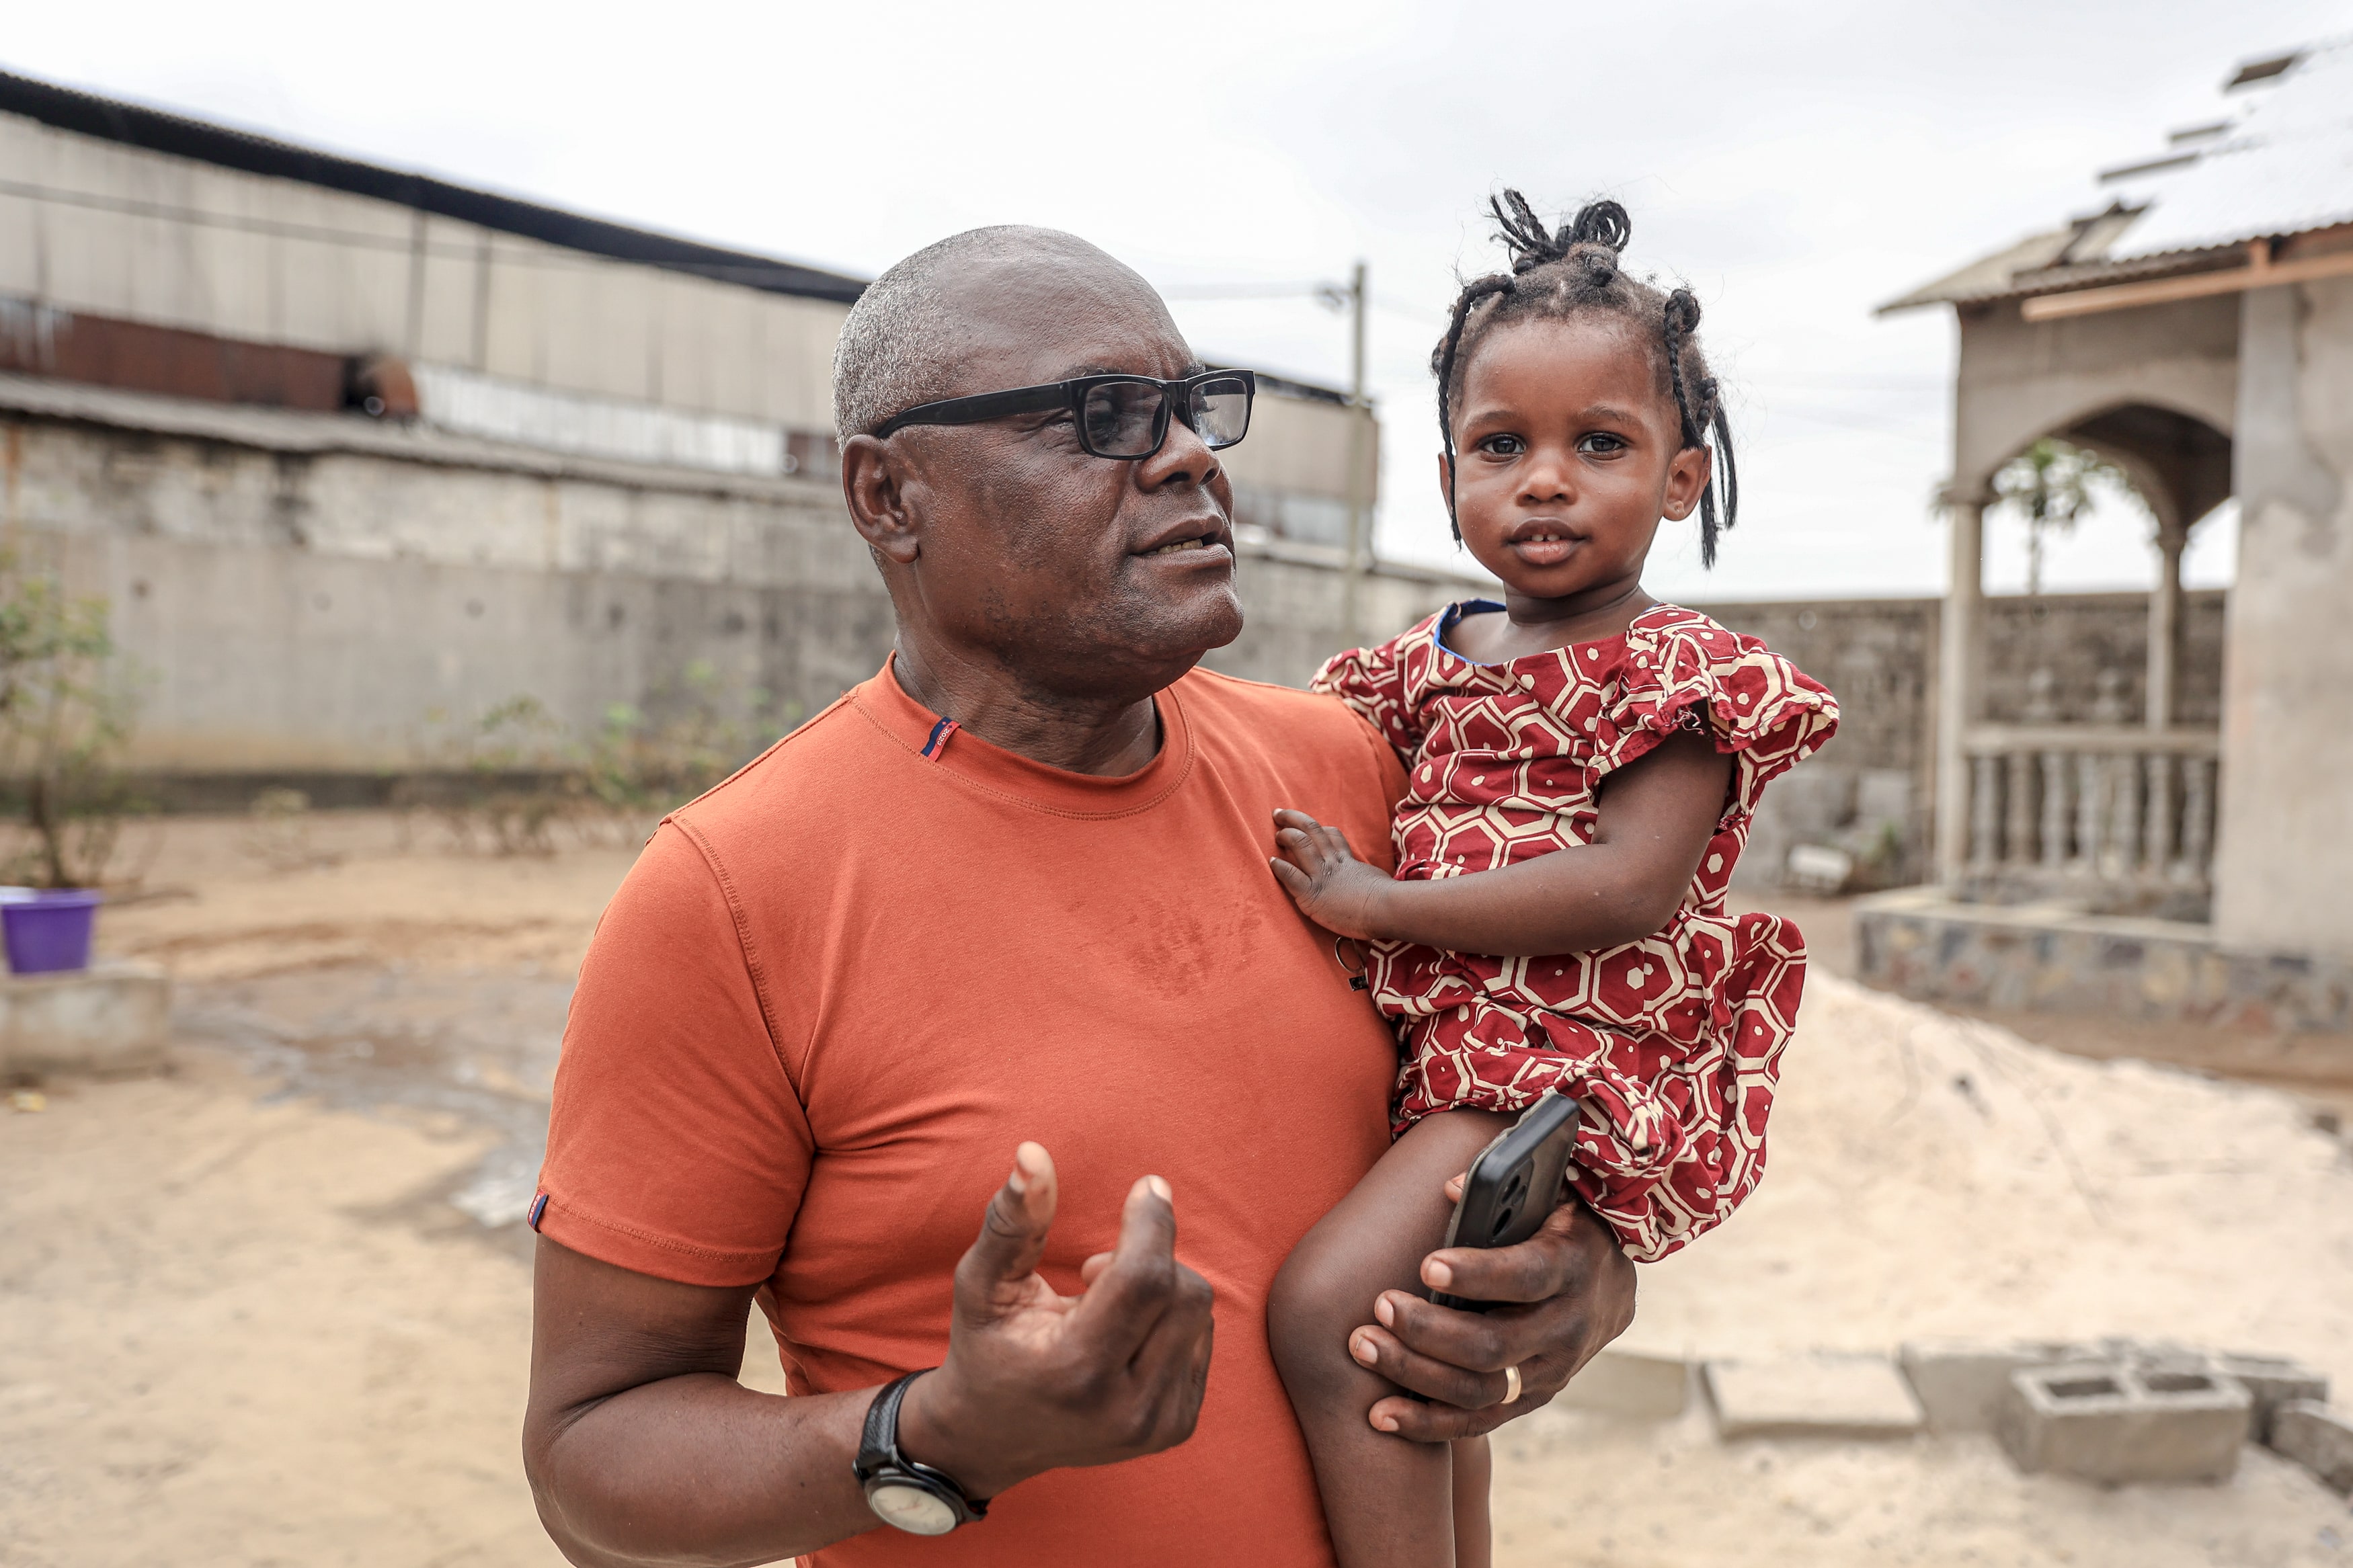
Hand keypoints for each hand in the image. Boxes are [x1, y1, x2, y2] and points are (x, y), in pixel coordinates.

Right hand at [896, 1143, 1215, 1498]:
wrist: (993, 1437)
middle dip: (1149, 1258)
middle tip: (1095, 1273)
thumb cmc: (986, 1347)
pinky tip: (1124, 1338)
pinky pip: (1201, 1337)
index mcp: (1075, 1370)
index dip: (1152, 1222)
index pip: (1144, 1280)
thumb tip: (1033, 1154)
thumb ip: (1011, 1220)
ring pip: (1199, 1311)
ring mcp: (1157, 1424)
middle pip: (1183, 1291)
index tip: (1147, 1186)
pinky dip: (1168, 1320)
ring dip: (1159, 1290)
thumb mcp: (982, 1283)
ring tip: (1103, 1310)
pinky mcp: (1177, 1425)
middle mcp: (1126, 1407)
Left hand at [1269, 808, 1392, 939]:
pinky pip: (1290, 875)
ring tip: (1277, 835)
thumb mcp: (1377, 880)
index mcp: (1348, 861)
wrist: (1385, 908)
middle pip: (1311, 830)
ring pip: (1299, 844)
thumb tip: (1373, 883)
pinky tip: (1271, 862)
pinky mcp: (1311, 894)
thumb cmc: (1387, 899)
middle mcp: (1332, 863)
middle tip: (1278, 814)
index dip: (1317, 828)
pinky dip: (1279, 866)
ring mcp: (1321, 876)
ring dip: (1285, 836)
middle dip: (1293, 819)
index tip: (1307, 826)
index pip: (1331, 836)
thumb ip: (1367, 878)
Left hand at [1346, 1184, 1633, 1440]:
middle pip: (1494, 1345)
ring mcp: (1551, 1372)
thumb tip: (1451, 1191)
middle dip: (1429, 1329)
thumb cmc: (1560, 1224)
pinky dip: (1427, 1423)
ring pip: (1480, 1390)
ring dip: (1415, 1373)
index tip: (1426, 1265)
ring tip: (1364, 1345)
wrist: (1610, 1283)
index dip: (1477, 1274)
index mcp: (1573, 1266)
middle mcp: (1567, 1327)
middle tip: (1381, 1305)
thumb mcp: (1548, 1194)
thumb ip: (1505, 1189)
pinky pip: (1478, 1422)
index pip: (1527, 1276)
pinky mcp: (1532, 1399)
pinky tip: (1379, 1415)